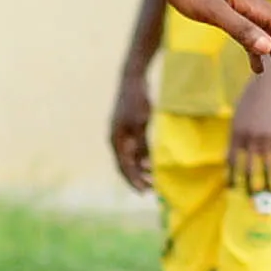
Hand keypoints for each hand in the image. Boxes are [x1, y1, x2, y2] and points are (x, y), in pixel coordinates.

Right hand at [108, 74, 154, 192]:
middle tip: (152, 189)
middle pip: (126, 165)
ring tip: (155, 179)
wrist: (133, 79)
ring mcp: (121, 134)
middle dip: (138, 178)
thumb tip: (144, 164)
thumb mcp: (141, 124)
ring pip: (130, 158)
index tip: (145, 191)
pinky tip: (153, 163)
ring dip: (141, 169)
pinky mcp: (128, 129)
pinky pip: (135, 149)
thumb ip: (141, 144)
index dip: (134, 180)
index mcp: (116, 140)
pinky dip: (143, 158)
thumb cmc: (137, 101)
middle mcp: (116, 140)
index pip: (124, 166)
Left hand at [149, 0, 270, 93]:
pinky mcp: (228, 11)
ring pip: (270, 38)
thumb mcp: (211, 10)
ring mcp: (241, 9)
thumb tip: (270, 48)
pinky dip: (258, 54)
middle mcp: (254, 7)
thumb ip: (240, 28)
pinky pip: (252, 35)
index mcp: (255, 6)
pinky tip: (259, 71)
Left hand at [227, 66, 270, 195]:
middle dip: (248, 184)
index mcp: (236, 133)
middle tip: (250, 197)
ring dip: (266, 181)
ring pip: (265, 165)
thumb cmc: (252, 100)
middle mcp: (248, 138)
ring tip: (268, 193)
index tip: (232, 187)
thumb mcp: (240, 117)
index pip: (231, 159)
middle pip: (247, 167)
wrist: (269, 86)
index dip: (232, 174)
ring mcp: (264, 137)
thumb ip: (237, 135)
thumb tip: (233, 153)